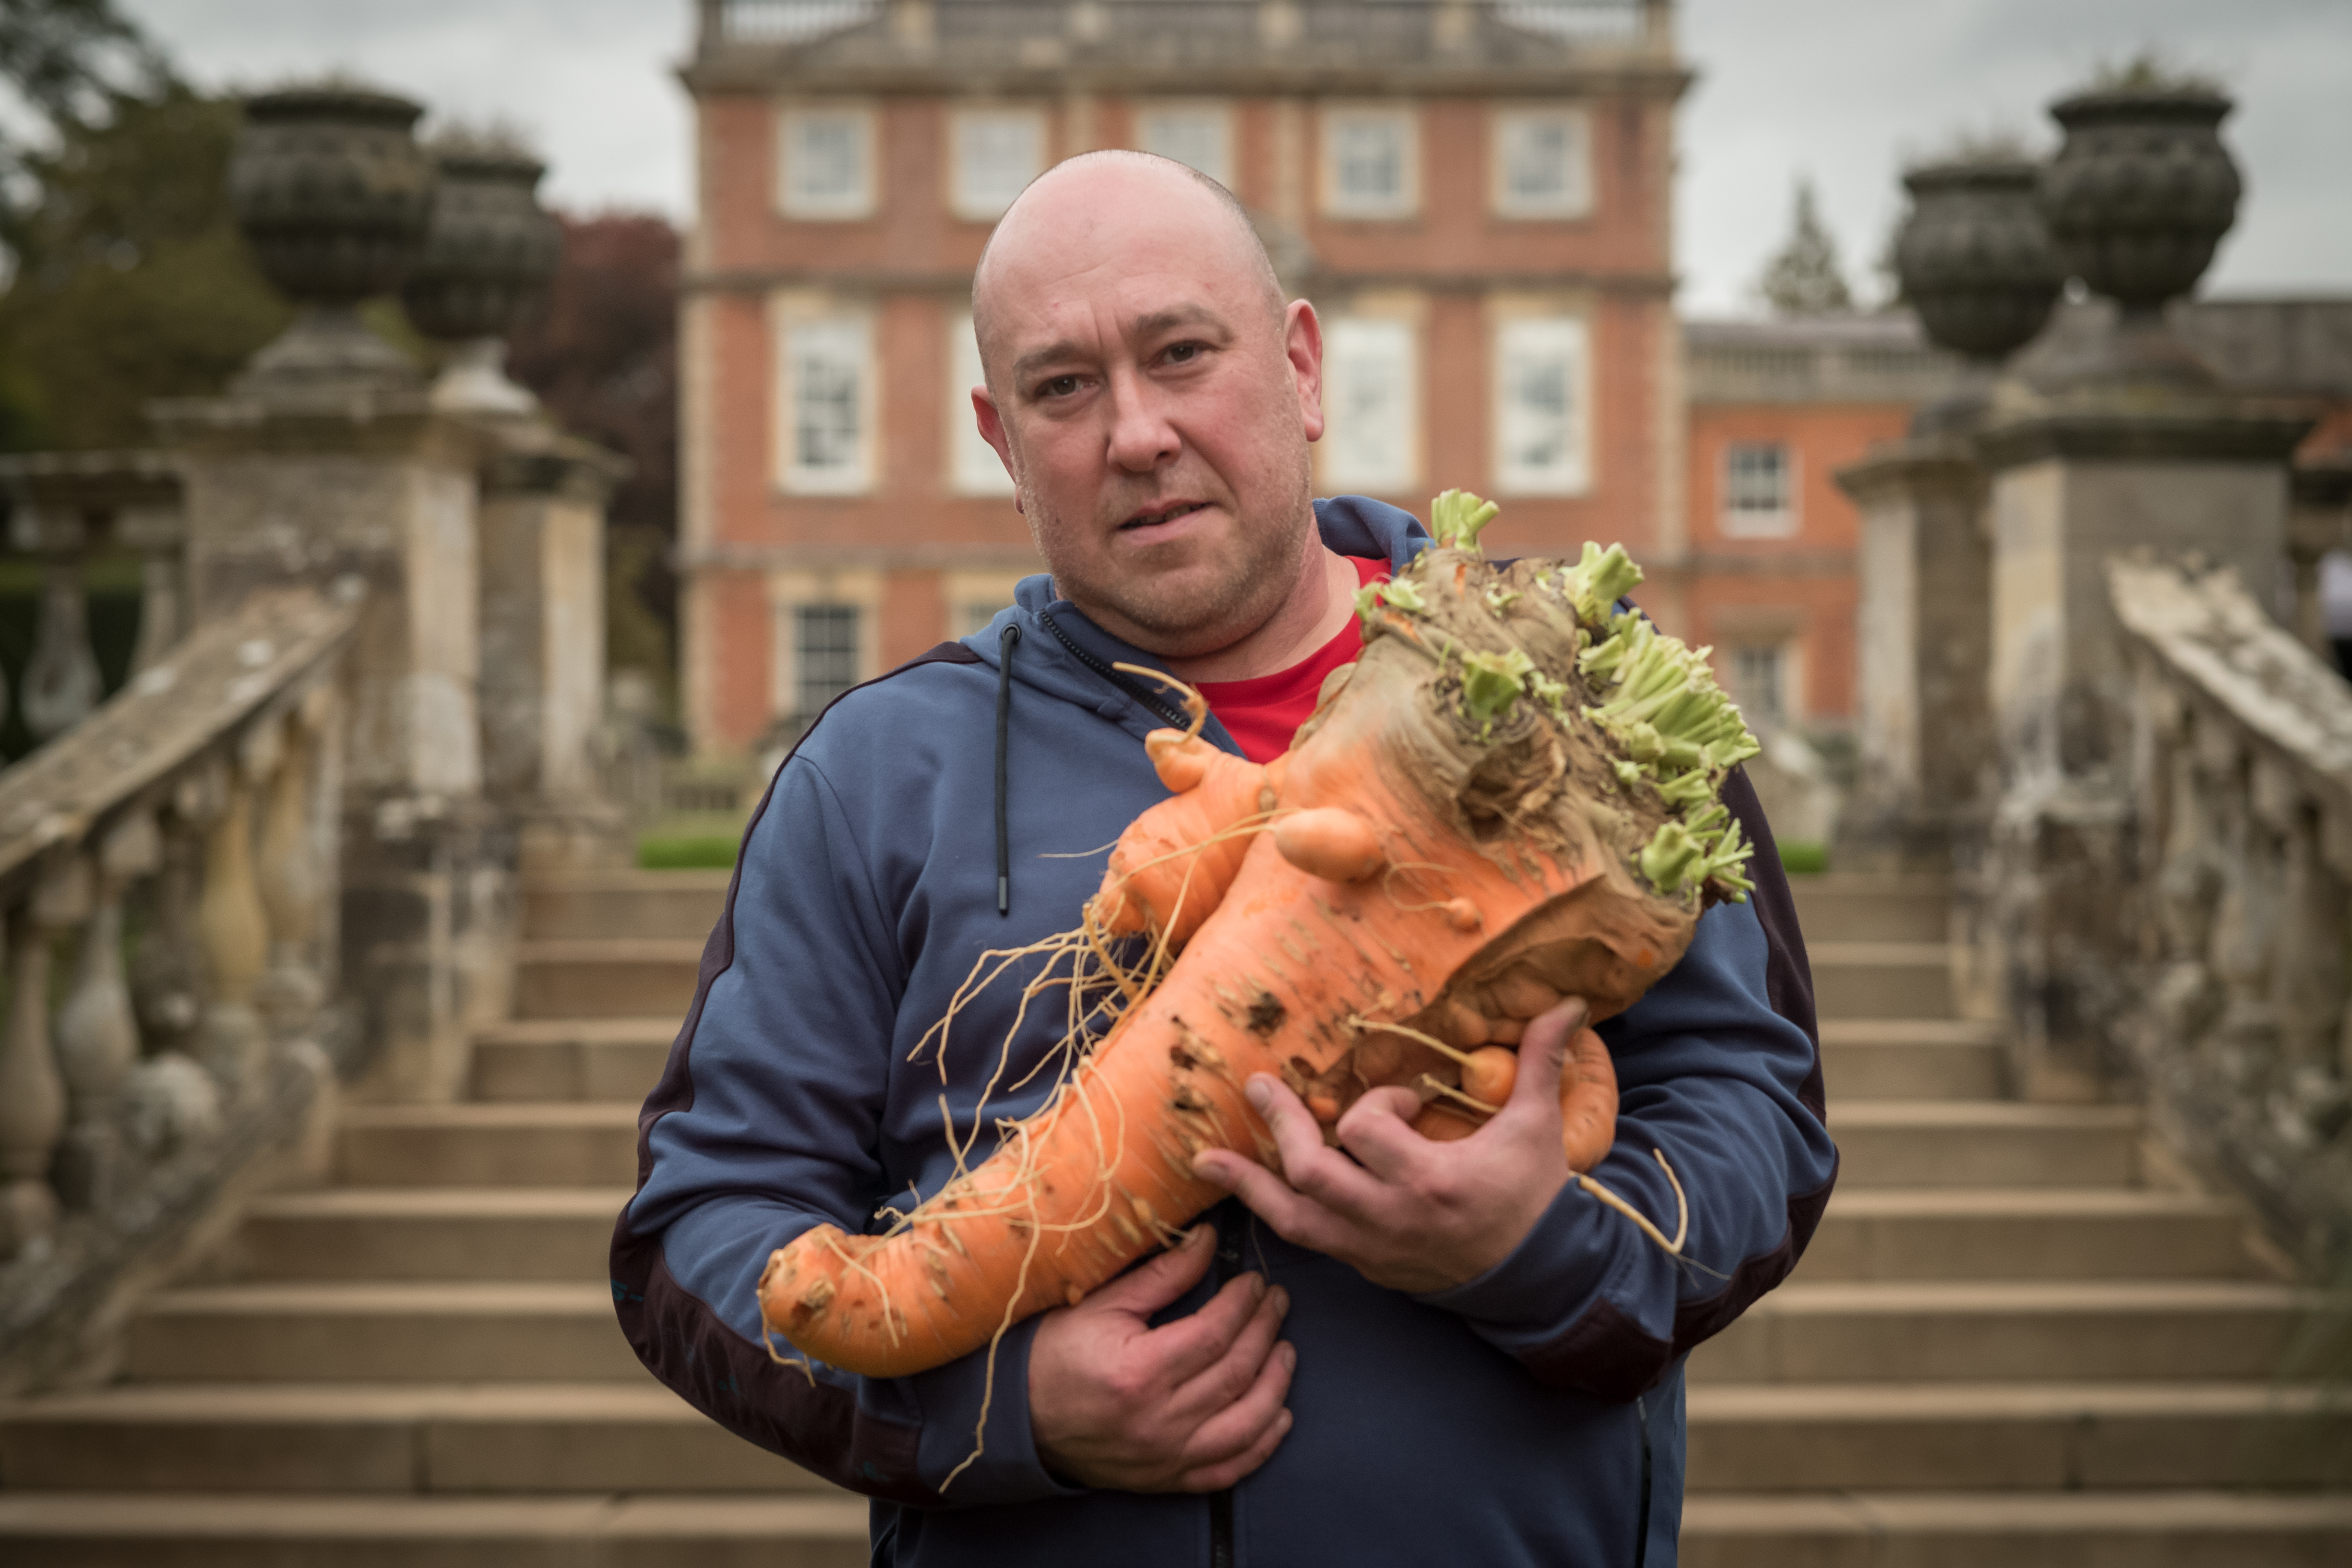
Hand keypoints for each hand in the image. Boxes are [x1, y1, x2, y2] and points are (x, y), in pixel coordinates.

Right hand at [1027, 1223, 1295, 1490]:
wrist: (1017, 1418)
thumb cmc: (1056, 1353)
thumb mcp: (1101, 1305)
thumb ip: (1161, 1275)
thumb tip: (1209, 1240)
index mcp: (1139, 1373)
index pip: (1215, 1334)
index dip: (1244, 1304)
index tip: (1254, 1281)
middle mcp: (1158, 1421)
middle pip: (1236, 1374)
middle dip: (1265, 1332)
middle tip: (1276, 1302)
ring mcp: (1165, 1457)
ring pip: (1245, 1425)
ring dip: (1276, 1385)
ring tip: (1285, 1350)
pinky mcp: (1167, 1479)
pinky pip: (1229, 1469)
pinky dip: (1262, 1445)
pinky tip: (1280, 1416)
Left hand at [1193, 998, 1588, 1294]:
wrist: (1538, 1277)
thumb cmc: (1534, 1196)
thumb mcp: (1536, 1129)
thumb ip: (1539, 1063)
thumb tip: (1567, 1001)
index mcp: (1430, 1180)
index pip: (1368, 1130)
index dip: (1378, 1104)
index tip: (1402, 1101)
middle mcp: (1390, 1218)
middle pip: (1313, 1172)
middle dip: (1282, 1125)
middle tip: (1258, 1084)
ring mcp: (1372, 1247)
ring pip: (1293, 1217)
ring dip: (1248, 1183)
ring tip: (1206, 1158)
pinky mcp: (1364, 1264)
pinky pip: (1303, 1241)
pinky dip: (1268, 1213)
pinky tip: (1237, 1192)